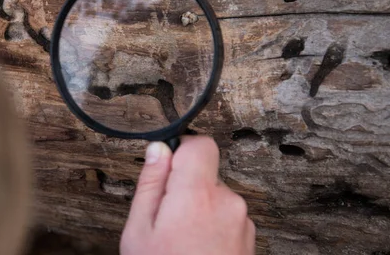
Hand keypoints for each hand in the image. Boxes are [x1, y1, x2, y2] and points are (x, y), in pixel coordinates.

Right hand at [121, 136, 254, 254]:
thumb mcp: (139, 230)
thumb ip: (151, 184)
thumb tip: (158, 150)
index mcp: (197, 195)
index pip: (201, 145)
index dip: (182, 150)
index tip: (168, 168)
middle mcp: (228, 203)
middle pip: (206, 174)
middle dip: (185, 188)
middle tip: (166, 221)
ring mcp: (243, 222)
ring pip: (216, 198)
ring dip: (200, 210)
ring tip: (182, 242)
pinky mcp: (250, 239)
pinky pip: (228, 218)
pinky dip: (213, 227)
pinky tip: (197, 249)